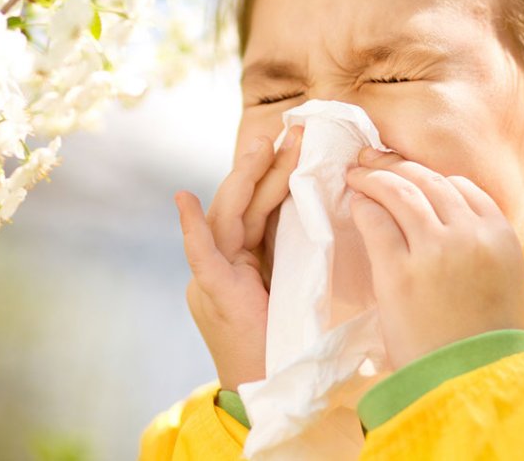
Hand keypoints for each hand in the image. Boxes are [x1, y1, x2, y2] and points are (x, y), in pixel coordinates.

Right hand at [174, 125, 303, 391]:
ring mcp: (214, 277)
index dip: (275, 177)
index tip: (298, 145)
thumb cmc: (291, 346)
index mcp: (244, 262)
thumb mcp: (300, 289)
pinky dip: (192, 227)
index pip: (259, 210)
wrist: (269, 392)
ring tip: (264, 145)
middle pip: (244, 205)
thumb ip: (303, 255)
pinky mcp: (214, 292)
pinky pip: (200, 254)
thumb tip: (338, 215)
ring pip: (228, 217)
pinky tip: (185, 200)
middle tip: (291, 132)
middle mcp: (224, 264)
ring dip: (245, 178)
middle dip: (266, 167)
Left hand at [345, 147, 523, 369]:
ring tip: (356, 173)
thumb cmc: (497, 349)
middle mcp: (469, 235)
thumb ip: (503, 263)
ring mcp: (433, 250)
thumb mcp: (519, 296)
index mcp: (501, 237)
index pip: (461, 188)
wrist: (472, 384)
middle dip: (396, 167)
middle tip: (372, 161)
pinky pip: (376, 223)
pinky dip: (364, 206)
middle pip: (427, 182)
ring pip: (400, 192)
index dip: (431, 178)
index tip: (411, 176)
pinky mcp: (398, 272)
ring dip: (374, 177)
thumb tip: (489, 247)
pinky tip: (355, 203)